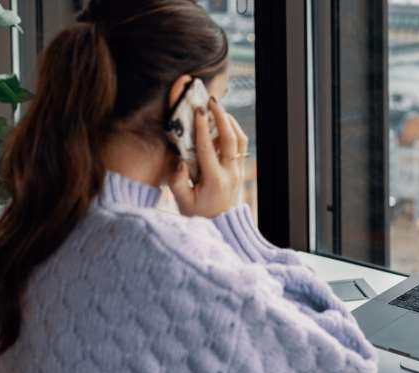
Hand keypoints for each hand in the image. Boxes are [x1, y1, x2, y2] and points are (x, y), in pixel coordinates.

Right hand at [169, 97, 248, 217]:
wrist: (221, 226)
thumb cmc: (199, 214)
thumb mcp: (182, 202)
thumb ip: (177, 181)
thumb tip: (178, 160)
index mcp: (214, 180)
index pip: (207, 148)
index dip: (203, 127)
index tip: (198, 109)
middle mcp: (230, 173)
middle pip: (230, 139)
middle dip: (221, 116)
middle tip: (211, 100)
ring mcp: (238, 171)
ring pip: (240, 140)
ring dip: (230, 122)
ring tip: (218, 109)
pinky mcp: (240, 170)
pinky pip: (240, 146)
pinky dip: (233, 132)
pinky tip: (223, 124)